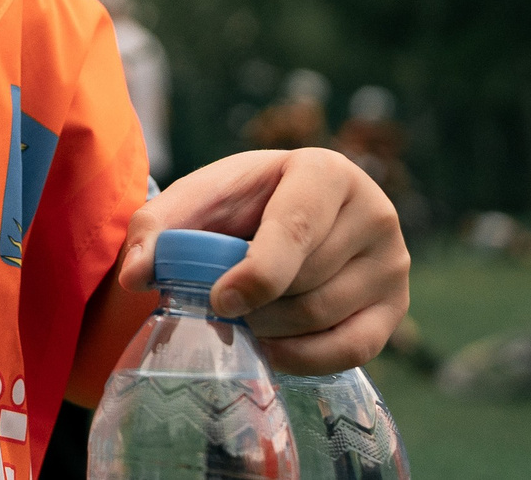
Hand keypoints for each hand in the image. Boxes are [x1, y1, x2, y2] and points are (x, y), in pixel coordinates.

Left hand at [116, 148, 409, 373]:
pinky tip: (271, 346)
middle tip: (224, 302)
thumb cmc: (239, 202)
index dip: (256, 274)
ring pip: (325, 316)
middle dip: (255, 302)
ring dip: (273, 327)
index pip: (295, 230)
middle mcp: (373, 211)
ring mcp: (392, 261)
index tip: (220, 300)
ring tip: (246, 313)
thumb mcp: (196, 199)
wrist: (283, 209)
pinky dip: (305, 358)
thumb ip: (155, 227)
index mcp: (325, 171)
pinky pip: (354, 350)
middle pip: (306, 280)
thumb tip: (134, 276)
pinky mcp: (395, 305)